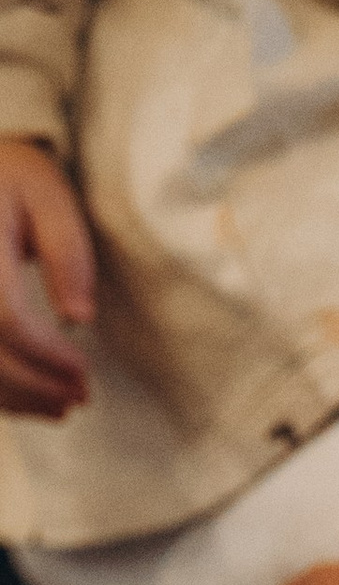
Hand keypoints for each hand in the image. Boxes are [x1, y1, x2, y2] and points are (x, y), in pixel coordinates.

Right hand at [0, 136, 93, 415]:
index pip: (4, 315)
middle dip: (35, 382)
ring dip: (17, 395)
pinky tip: (33, 398)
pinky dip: (0, 390)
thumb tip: (78, 320)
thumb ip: (67, 253)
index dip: (45, 353)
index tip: (84, 369)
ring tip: (63, 405)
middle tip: (80, 397)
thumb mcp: (50, 198)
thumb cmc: (15, 179)